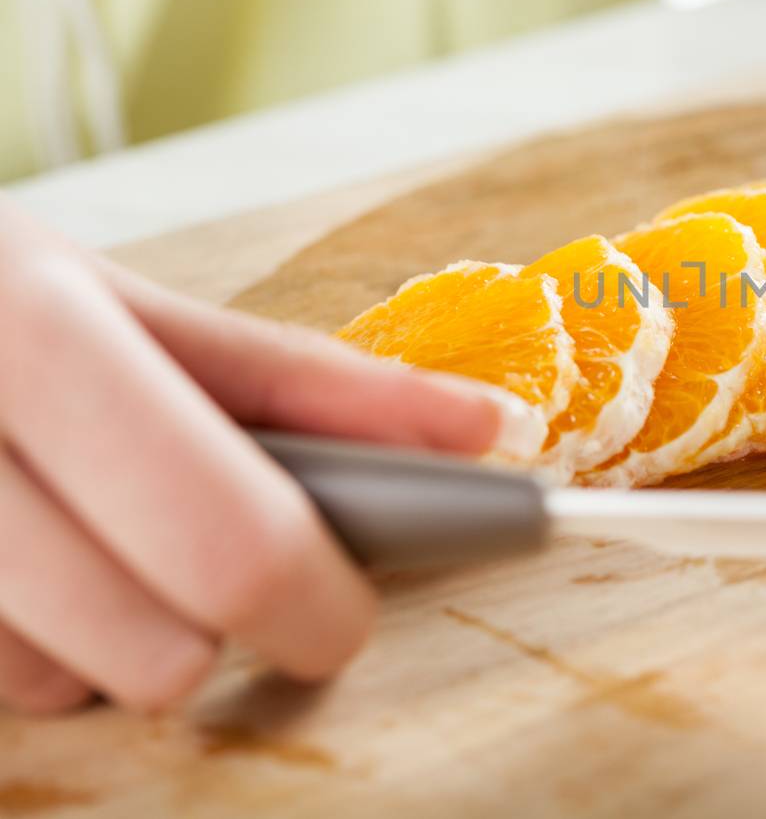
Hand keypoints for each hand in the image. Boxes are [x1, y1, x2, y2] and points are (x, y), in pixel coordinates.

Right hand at [0, 201, 530, 713]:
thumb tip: (490, 431)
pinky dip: (23, 650)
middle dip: (223, 636)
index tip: (343, 621)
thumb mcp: (125, 303)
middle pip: (152, 651)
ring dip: (103, 645)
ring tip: (81, 542)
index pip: (229, 535)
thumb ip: (309, 380)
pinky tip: (17, 565)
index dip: (316, 601)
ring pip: (57, 689)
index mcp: (36, 330)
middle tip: (236, 588)